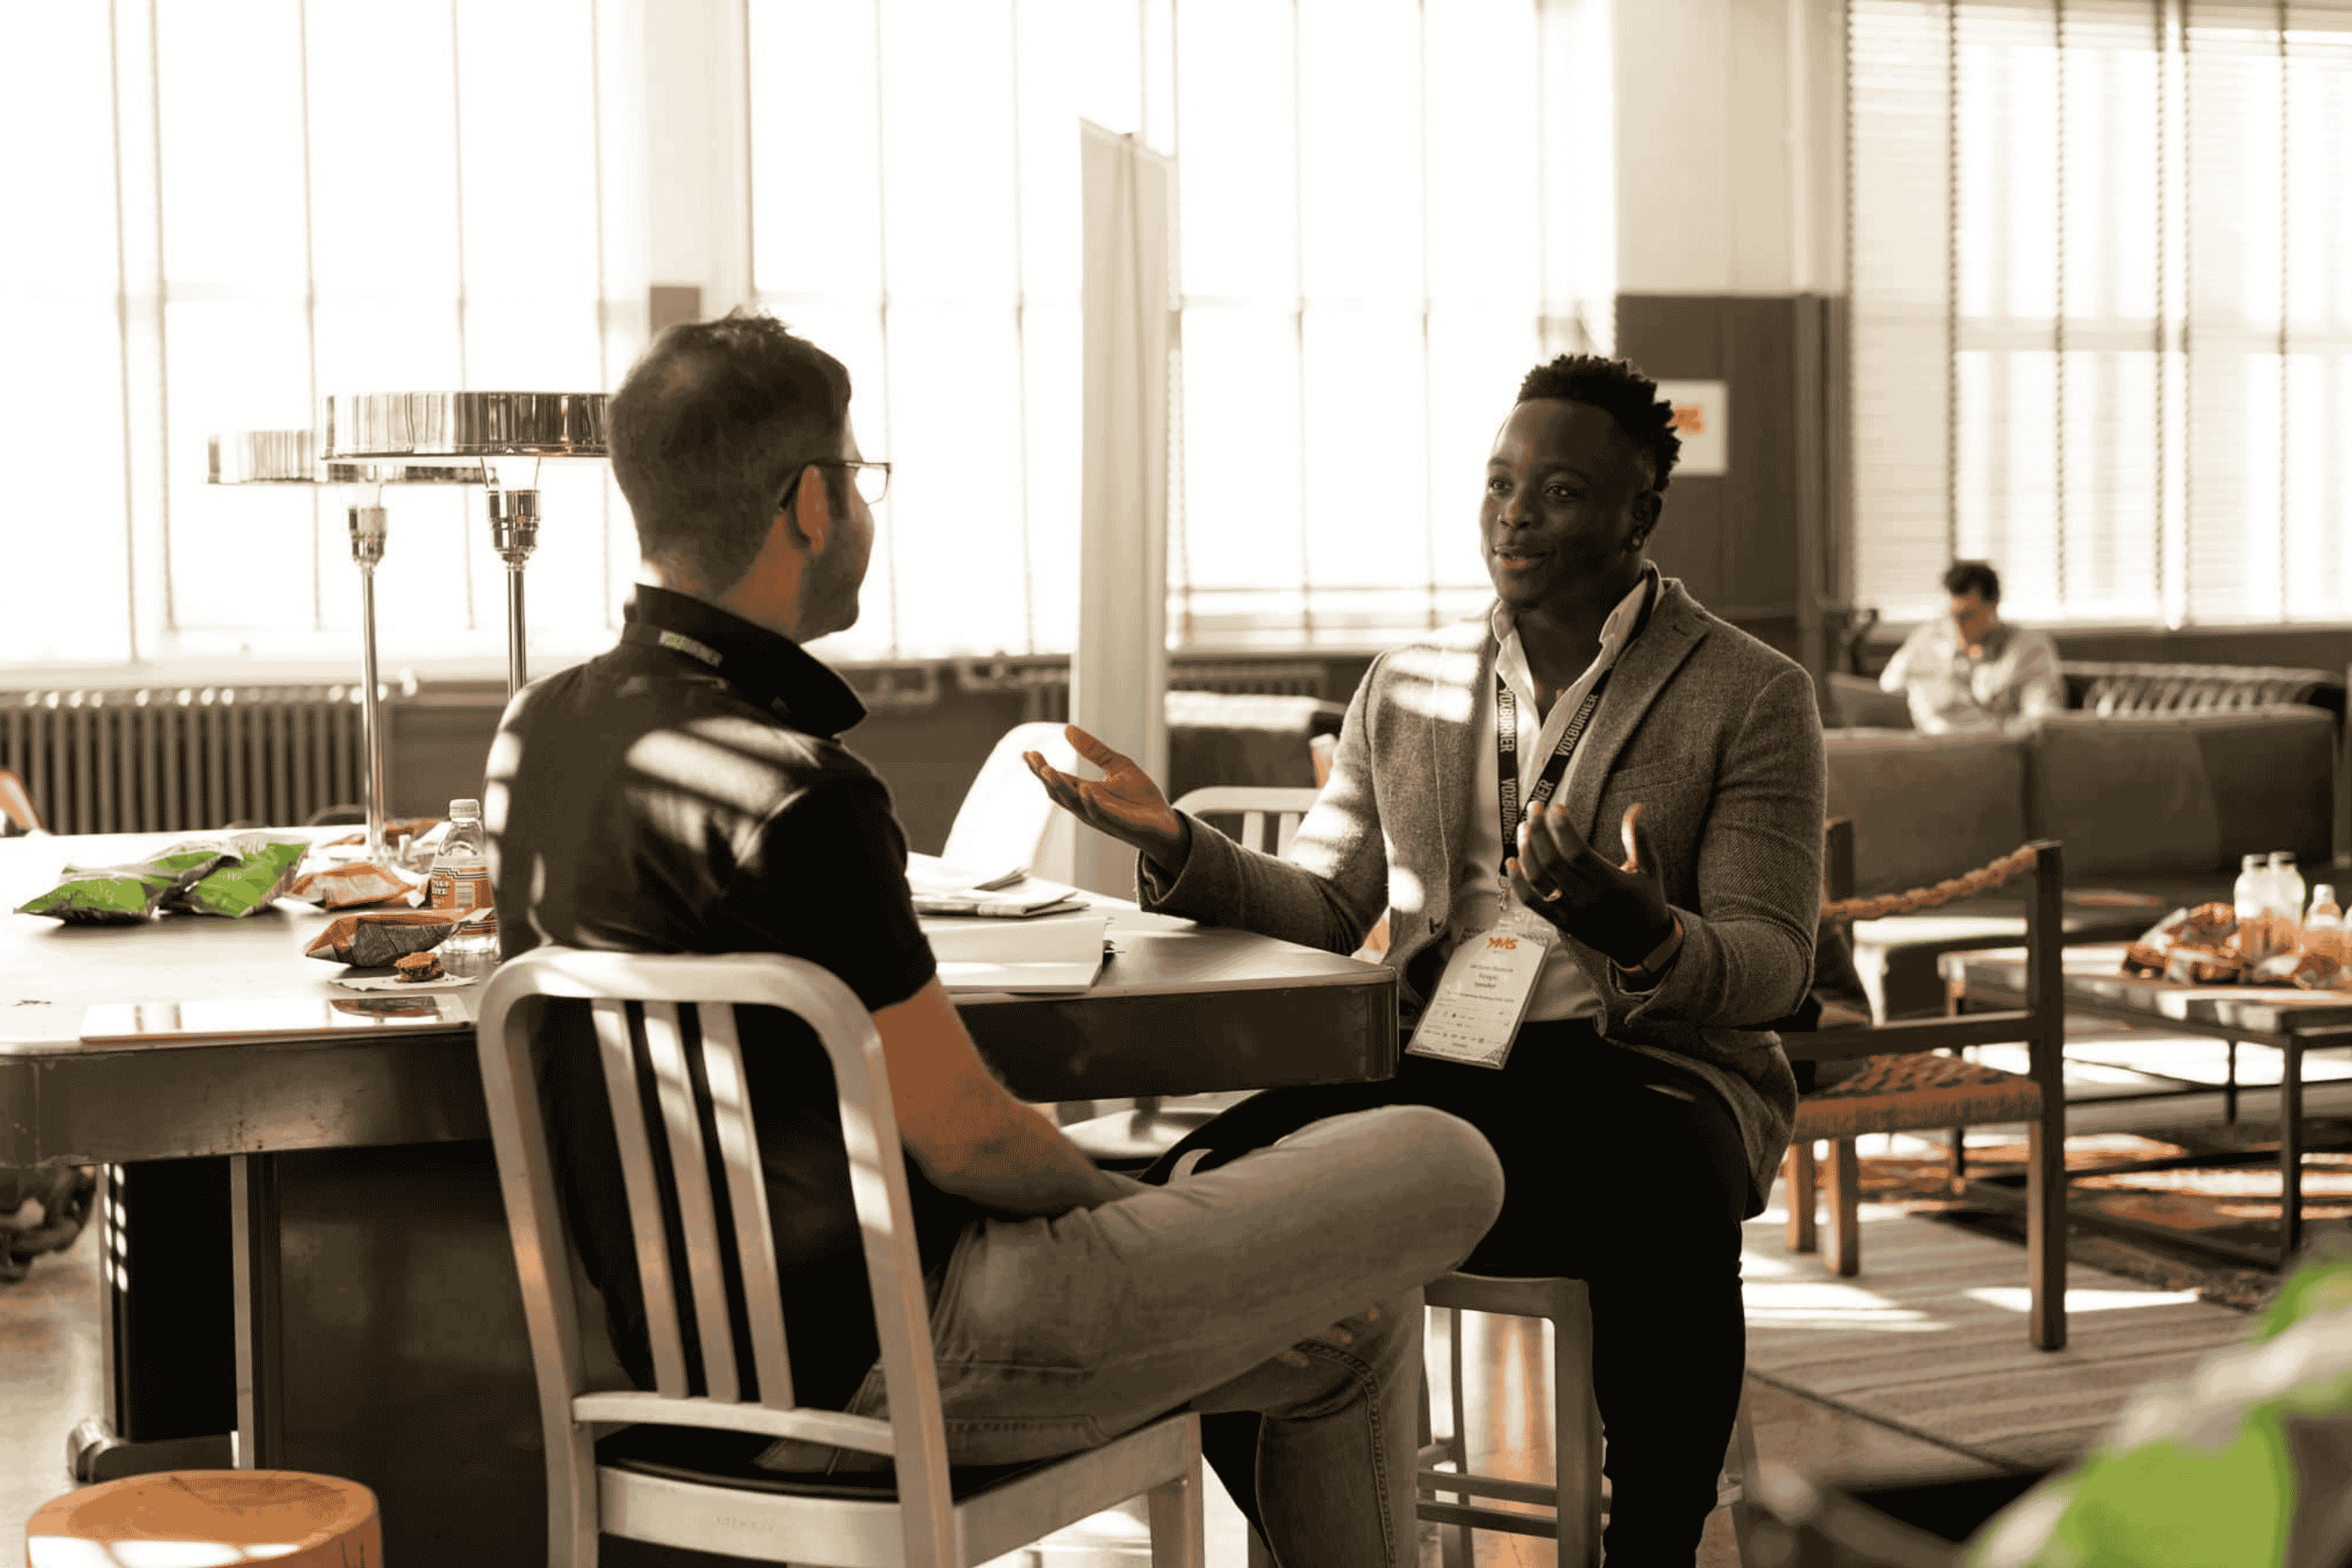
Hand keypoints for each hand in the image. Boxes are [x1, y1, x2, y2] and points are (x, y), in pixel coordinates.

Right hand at [1023, 725, 1187, 868]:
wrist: (1167, 824)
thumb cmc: (1140, 798)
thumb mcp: (1118, 765)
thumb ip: (1094, 750)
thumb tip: (1067, 729)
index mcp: (1085, 792)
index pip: (1057, 779)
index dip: (1041, 768)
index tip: (1027, 752)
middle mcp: (1087, 805)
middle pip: (1058, 792)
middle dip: (1044, 776)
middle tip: (1033, 759)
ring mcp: (1101, 816)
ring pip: (1074, 803)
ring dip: (1060, 788)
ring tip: (1048, 770)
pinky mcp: (1119, 823)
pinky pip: (1100, 814)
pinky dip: (1090, 803)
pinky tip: (1084, 789)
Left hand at [1506, 800, 1673, 966]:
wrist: (1643, 946)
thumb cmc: (1647, 904)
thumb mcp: (1650, 871)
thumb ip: (1639, 840)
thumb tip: (1635, 808)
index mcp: (1611, 884)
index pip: (1578, 852)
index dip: (1563, 828)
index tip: (1556, 807)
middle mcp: (1588, 899)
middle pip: (1553, 862)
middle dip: (1539, 831)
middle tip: (1533, 809)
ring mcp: (1571, 912)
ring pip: (1539, 880)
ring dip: (1527, 852)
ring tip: (1523, 829)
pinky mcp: (1561, 922)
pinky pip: (1533, 902)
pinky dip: (1518, 882)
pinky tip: (1512, 862)